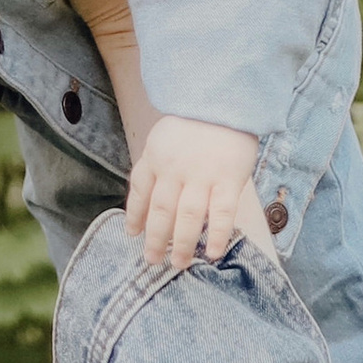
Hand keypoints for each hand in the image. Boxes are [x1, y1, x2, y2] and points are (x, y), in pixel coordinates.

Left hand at [125, 113, 270, 270]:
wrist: (226, 98)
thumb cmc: (194, 122)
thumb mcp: (162, 139)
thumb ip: (152, 167)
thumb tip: (142, 206)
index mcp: (156, 157)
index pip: (141, 192)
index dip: (135, 215)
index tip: (133, 235)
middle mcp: (176, 170)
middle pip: (162, 211)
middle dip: (156, 240)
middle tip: (153, 261)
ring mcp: (203, 175)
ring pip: (189, 217)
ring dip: (183, 244)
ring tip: (179, 264)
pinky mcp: (229, 179)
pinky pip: (222, 213)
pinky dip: (218, 235)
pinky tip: (214, 253)